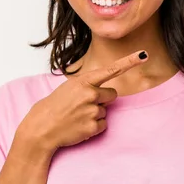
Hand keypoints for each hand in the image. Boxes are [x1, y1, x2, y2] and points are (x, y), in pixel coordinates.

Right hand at [11, 50, 147, 160]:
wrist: (41, 128)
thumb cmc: (54, 106)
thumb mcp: (69, 88)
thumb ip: (88, 86)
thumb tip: (108, 93)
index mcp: (83, 81)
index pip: (111, 70)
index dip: (129, 62)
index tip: (143, 55)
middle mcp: (90, 94)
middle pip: (112, 94)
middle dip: (102, 99)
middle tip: (83, 105)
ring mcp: (92, 111)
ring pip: (106, 111)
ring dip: (95, 114)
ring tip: (76, 116)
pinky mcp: (92, 127)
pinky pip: (103, 125)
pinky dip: (93, 127)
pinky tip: (79, 126)